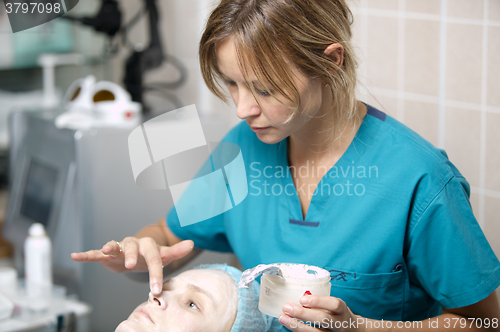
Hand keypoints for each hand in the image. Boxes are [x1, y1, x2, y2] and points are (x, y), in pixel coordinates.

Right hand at [71, 237, 193, 295]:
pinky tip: (75, 256)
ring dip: (110, 247)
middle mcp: (133, 244)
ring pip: (115, 246)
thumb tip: (192, 242)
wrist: (137, 255)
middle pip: (133, 248)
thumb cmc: (151, 256)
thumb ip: (176, 251)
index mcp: (148, 246)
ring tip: (106, 250)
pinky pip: (95, 253)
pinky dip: (86, 254)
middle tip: (131, 265)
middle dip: (131, 256)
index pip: (154, 258)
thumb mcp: (164, 255)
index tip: (156, 289)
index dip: (155, 273)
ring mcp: (119, 248)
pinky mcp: (106, 254)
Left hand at [279, 295, 363, 331]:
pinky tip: (290, 326)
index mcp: (342, 310)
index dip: (318, 301)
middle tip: (287, 307)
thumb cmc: (338, 315)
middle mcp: (339, 324)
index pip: (334, 304)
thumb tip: (297, 297)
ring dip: (296, 325)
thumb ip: (320, 303)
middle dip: (303, 313)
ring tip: (283, 318)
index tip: (302, 299)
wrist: (352, 331)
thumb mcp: (334, 307)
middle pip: (322, 319)